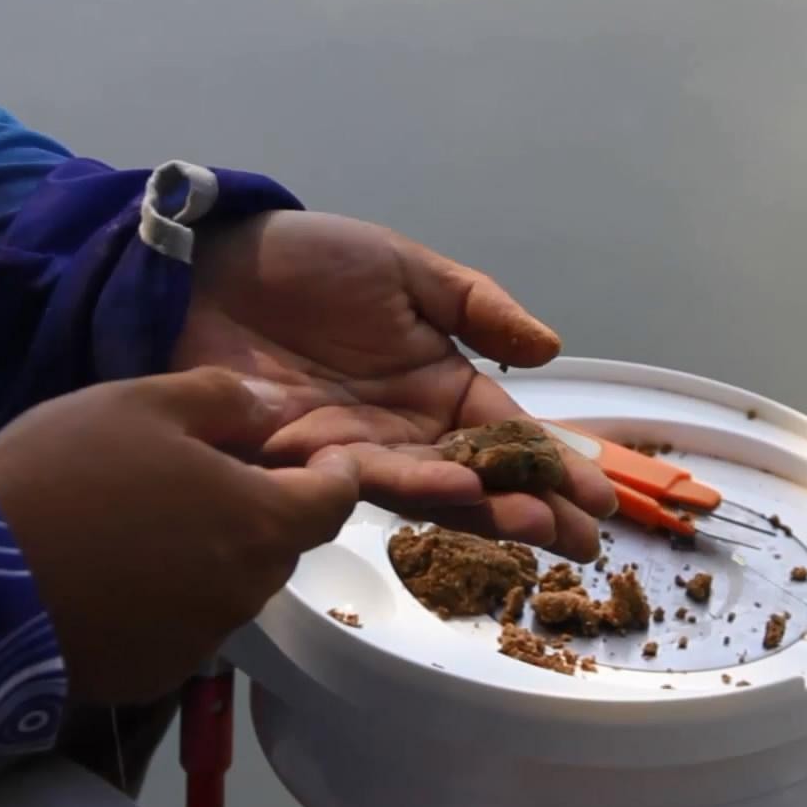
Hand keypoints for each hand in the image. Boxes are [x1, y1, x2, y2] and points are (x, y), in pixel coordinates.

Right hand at [0, 368, 358, 704]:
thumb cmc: (65, 475)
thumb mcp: (141, 403)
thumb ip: (223, 400)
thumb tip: (275, 407)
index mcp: (259, 523)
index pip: (333, 503)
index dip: (334, 473)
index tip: (319, 455)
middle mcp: (244, 593)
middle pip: (278, 546)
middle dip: (261, 509)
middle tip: (210, 475)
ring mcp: (197, 643)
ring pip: (229, 587)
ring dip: (211, 555)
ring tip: (150, 522)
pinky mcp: (149, 677)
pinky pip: (180, 628)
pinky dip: (167, 599)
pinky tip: (115, 574)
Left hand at [172, 211, 615, 559]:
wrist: (206, 269)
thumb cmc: (308, 264)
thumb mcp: (405, 269)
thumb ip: (475, 306)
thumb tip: (548, 350)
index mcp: (439, 387)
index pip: (508, 439)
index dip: (554, 468)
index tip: (601, 498)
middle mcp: (404, 431)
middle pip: (477, 481)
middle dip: (530, 511)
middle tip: (580, 542)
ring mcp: (353, 450)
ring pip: (427, 490)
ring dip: (480, 509)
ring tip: (530, 524)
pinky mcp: (298, 459)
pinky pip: (358, 476)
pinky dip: (406, 486)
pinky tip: (450, 493)